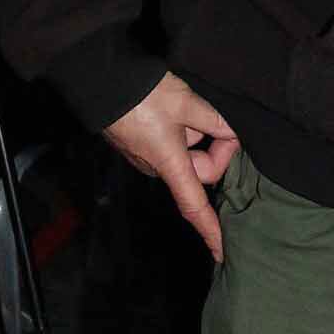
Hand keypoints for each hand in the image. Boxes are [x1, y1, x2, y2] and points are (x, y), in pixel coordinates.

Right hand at [104, 71, 239, 262]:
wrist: (103, 81)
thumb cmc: (143, 95)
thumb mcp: (187, 103)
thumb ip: (215, 120)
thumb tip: (230, 133)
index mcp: (170, 164)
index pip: (195, 206)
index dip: (210, 230)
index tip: (221, 252)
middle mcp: (157, 167)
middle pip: (201, 170)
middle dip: (216, 146)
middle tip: (215, 117)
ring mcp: (147, 157)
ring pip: (188, 153)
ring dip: (196, 132)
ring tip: (184, 104)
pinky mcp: (141, 145)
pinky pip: (173, 144)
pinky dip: (183, 129)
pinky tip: (173, 106)